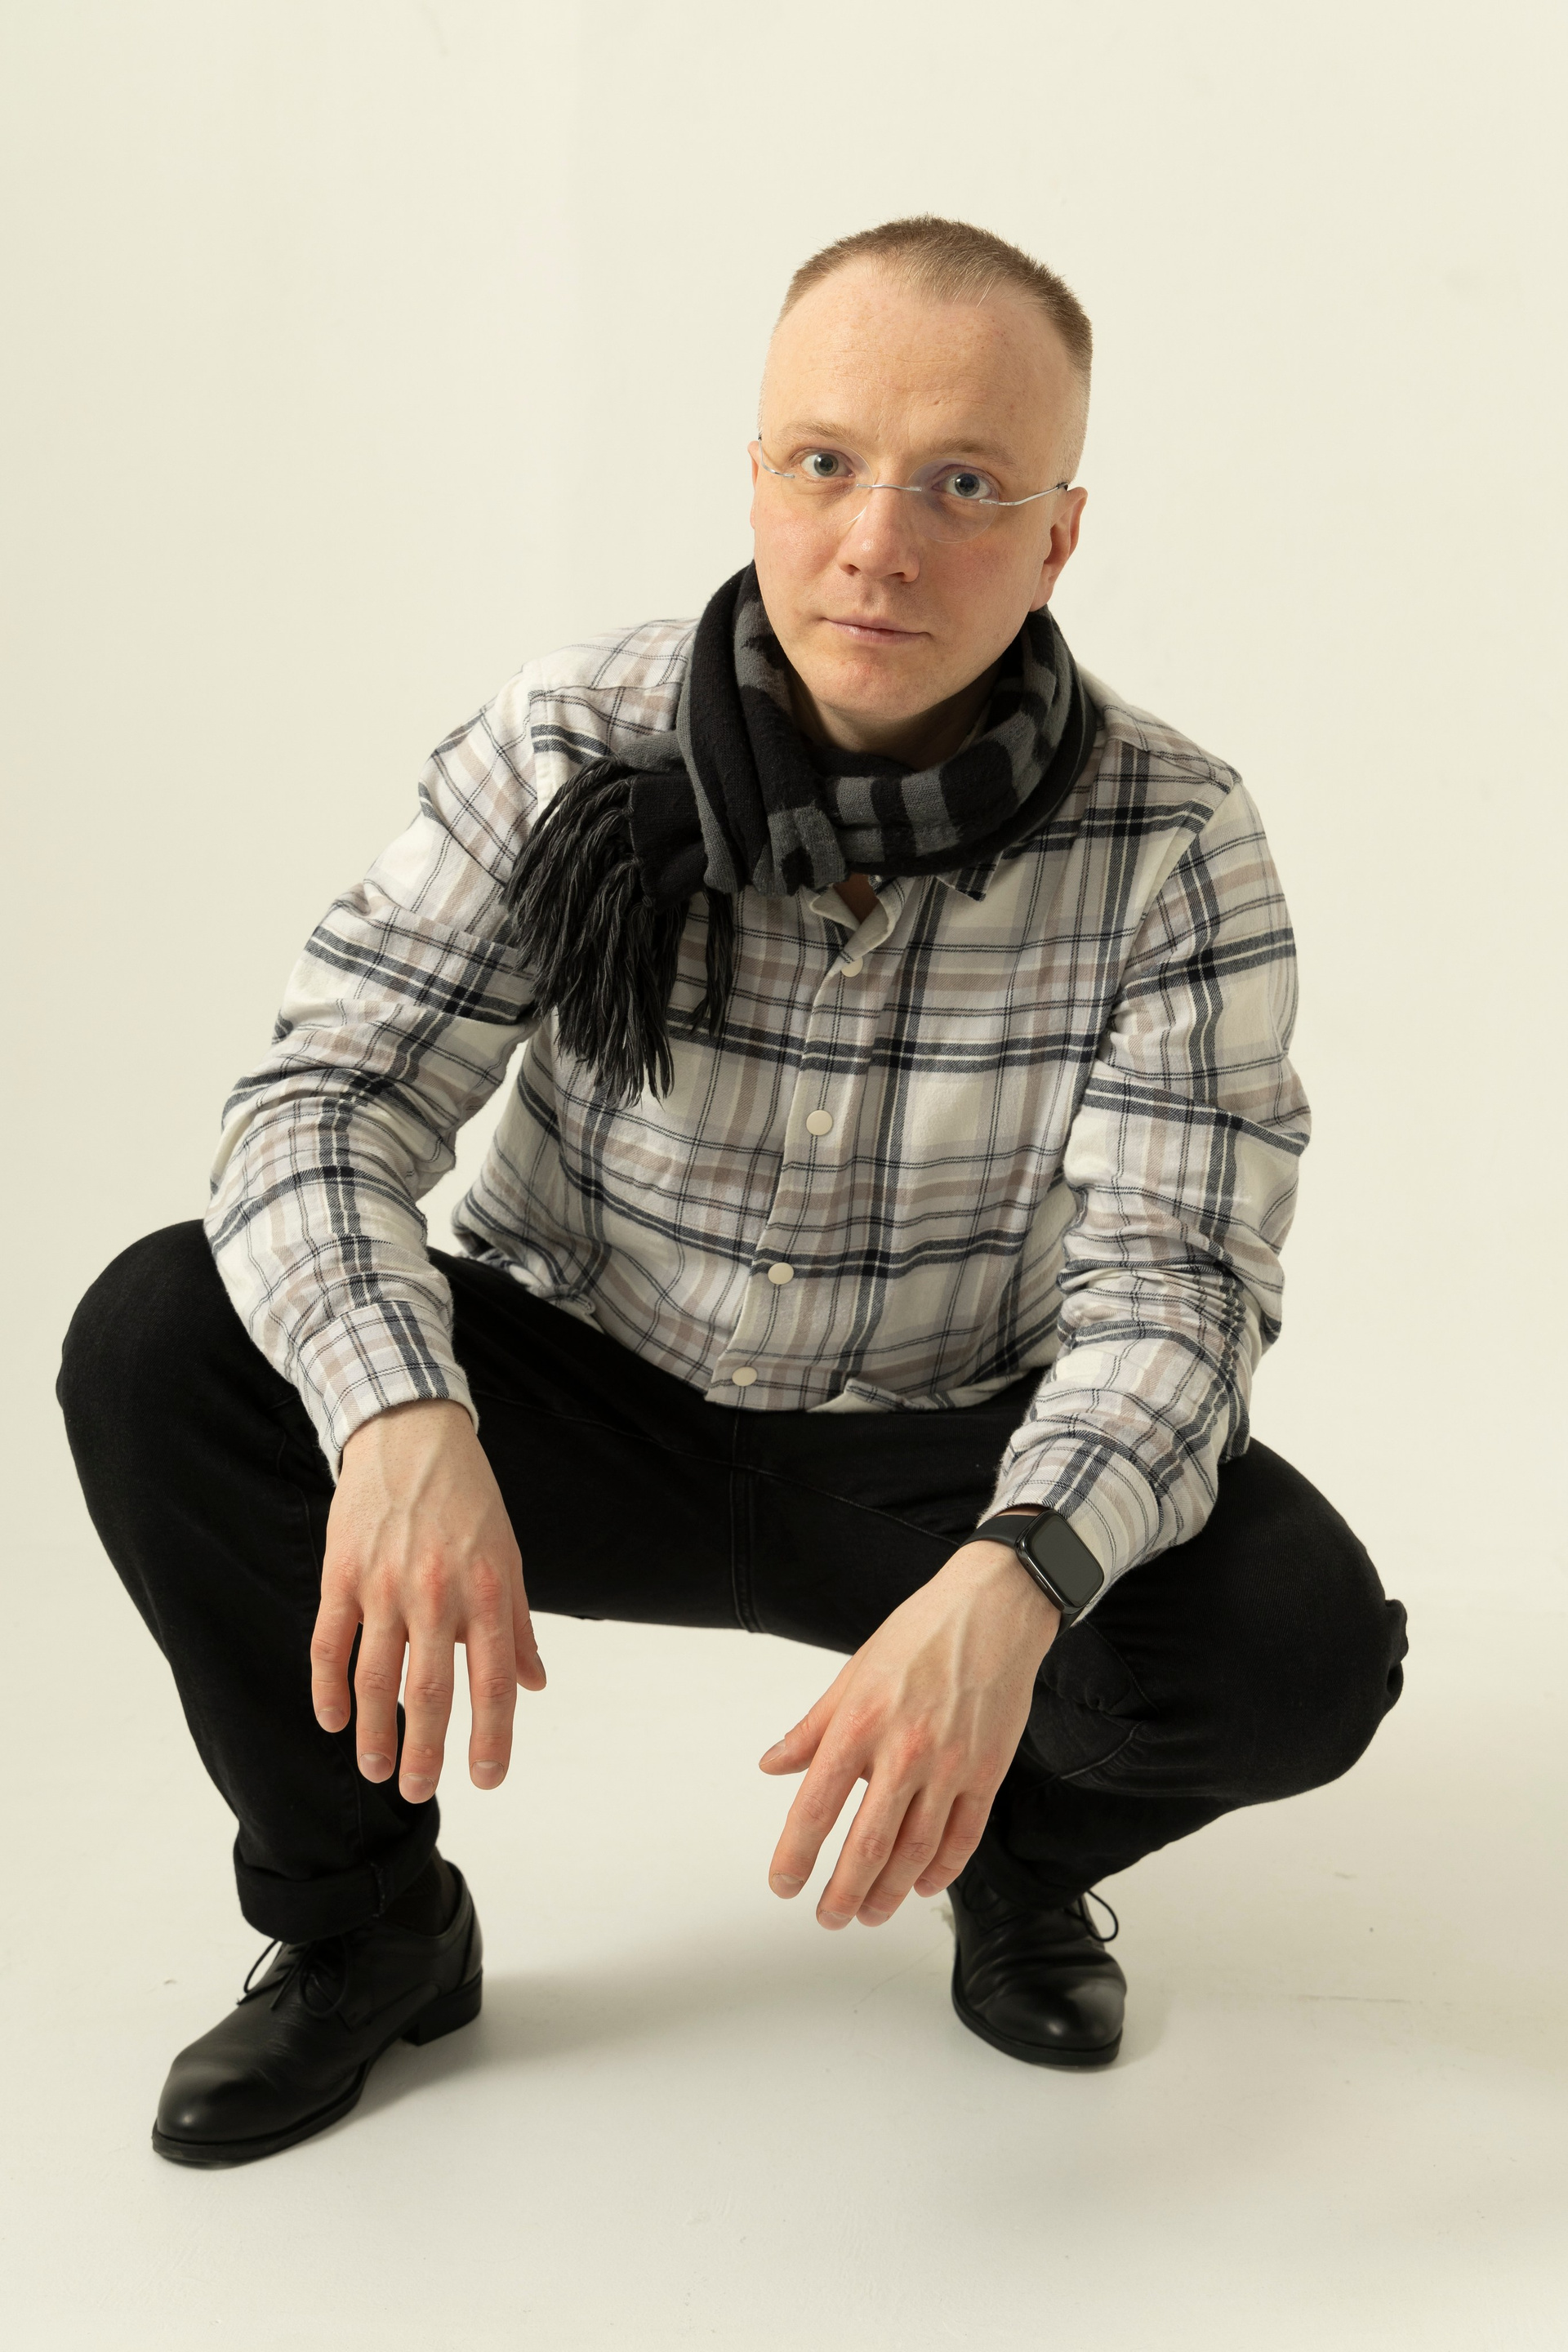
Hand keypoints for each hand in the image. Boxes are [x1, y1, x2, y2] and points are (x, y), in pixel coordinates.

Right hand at [310, 1398, 544, 1803]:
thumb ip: (517, 1625)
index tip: (487, 1779)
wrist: (409, 1433)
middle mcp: (436, 1593)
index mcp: (486, 1591)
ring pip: (376, 1678)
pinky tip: (333, 1721)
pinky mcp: (341, 1573)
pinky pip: (329, 1643)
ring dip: (374, 1733)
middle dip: (425, 1753)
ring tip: (377, 1771)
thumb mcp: (508, 1557)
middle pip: (429, 1693)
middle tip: (420, 1793)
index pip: (492, 1683)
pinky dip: (328, 1688)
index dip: (492, 1737)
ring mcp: (383, 1585)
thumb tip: (535, 1684)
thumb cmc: (468, 1499)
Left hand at [759, 1538, 1059, 1927]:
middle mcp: (905, 1750)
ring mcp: (951, 1765)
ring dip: (890, 1892)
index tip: (784, 1884)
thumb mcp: (853, 1675)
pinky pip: (964, 1836)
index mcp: (860, 1723)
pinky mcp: (988, 1772)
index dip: (795, 1854)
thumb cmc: (921, 1634)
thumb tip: (773, 1764)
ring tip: (871, 1913)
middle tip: (829, 1917)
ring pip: (916, 1850)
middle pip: (868, 1844)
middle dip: (844, 1892)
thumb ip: (812, 1728)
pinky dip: (942, 1870)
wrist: (992, 1609)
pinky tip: (922, 1885)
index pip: (816, 1806)